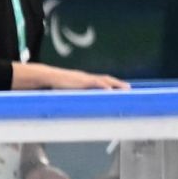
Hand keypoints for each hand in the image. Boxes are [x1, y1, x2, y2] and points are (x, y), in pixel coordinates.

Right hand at [11, 61, 128, 90]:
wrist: (48, 76)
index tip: (120, 88)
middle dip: (118, 83)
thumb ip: (71, 93)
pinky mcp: (82, 81)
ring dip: (116, 84)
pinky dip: (105, 86)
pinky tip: (111, 89)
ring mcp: (85, 78)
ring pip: (105, 80)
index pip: (101, 80)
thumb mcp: (65, 89)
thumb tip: (73, 102)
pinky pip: (96, 83)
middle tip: (128, 88)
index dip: (111, 83)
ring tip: (125, 88)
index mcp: (84, 79)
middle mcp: (87, 77)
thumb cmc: (54, 84)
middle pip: (106, 79)